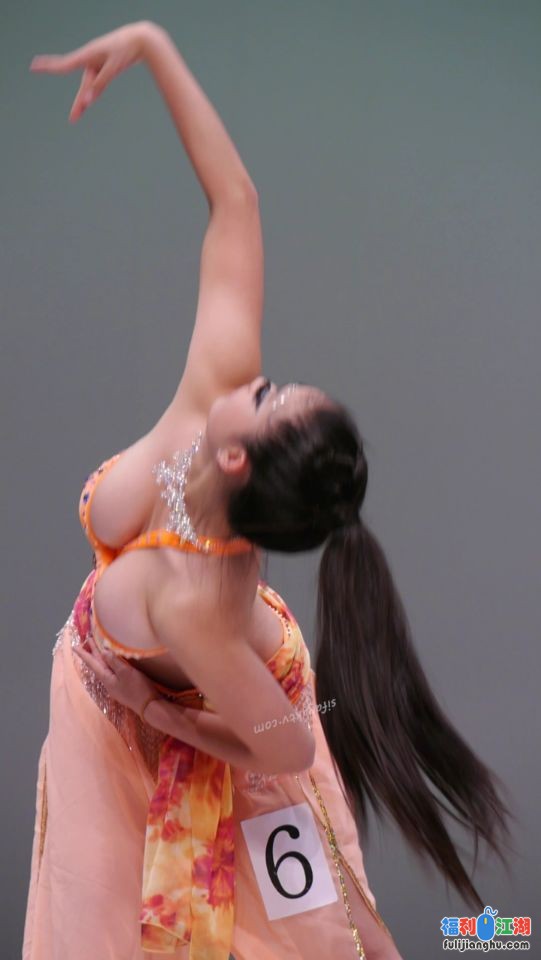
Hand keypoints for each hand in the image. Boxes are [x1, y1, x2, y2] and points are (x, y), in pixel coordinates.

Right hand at [29, 20, 155, 122]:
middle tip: (72, 120)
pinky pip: (97, 83)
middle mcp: (90, 60)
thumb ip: (99, 85)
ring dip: (86, 101)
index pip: (64, 65)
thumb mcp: (112, 68)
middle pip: (82, 86)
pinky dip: (94, 92)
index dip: (48, 67)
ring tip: (76, 117)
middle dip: (78, 103)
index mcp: (87, 56)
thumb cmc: (125, 50)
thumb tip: (87, 101)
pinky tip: (88, 101)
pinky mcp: (105, 67)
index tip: (33, 66)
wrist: (141, 40)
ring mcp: (98, 64)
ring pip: (90, 87)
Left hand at [73, 632, 159, 717]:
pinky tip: (112, 662)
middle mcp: (108, 682)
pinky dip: (109, 663)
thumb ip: (114, 661)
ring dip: (100, 657)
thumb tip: (104, 651)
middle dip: (92, 652)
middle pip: (98, 665)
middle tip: (87, 640)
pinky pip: (112, 671)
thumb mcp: (125, 672)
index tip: (74, 646)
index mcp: (106, 678)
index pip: (92, 663)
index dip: (84, 654)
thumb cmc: (137, 688)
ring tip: (97, 648)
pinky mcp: (124, 687)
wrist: (149, 706)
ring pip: (105, 668)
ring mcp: (116, 685)